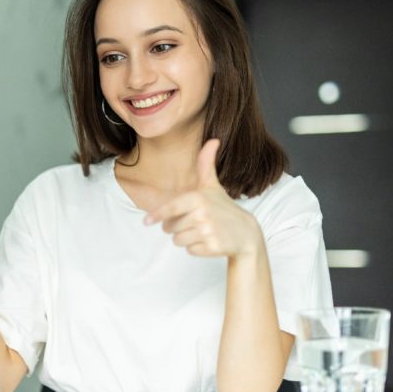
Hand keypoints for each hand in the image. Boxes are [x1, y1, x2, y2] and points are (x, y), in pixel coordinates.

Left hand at [144, 139, 260, 257]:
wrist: (246, 233)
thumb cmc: (223, 208)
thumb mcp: (212, 186)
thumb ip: (206, 164)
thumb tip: (213, 140)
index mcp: (198, 198)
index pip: (171, 208)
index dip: (157, 215)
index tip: (146, 222)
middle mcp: (202, 214)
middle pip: (171, 227)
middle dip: (178, 227)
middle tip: (194, 223)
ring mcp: (207, 232)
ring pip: (178, 241)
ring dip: (186, 239)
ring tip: (202, 231)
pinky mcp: (211, 247)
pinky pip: (190, 251)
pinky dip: (196, 249)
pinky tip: (208, 241)